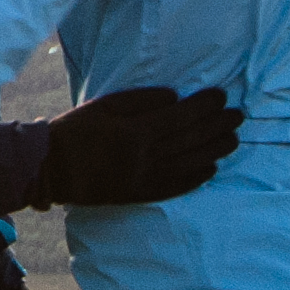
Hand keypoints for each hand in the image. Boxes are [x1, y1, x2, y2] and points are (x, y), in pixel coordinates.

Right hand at [30, 85, 242, 207]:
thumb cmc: (76, 130)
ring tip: (233, 140)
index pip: (180, 117)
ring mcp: (144, 179)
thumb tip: (175, 98)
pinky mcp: (140, 194)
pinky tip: (212, 169)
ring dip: (215, 151)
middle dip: (217, 126)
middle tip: (237, 116)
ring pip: (189, 164)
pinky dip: (196, 178)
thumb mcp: (104, 105)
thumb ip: (140, 100)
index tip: (221, 95)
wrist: (51, 168)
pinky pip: (175, 187)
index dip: (204, 106)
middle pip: (190, 140)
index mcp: (135, 132)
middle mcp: (144, 158)